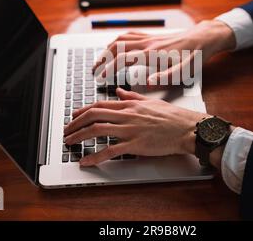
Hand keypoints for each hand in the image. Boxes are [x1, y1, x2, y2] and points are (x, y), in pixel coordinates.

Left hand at [64, 88, 209, 165]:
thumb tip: (120, 92)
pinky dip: (95, 156)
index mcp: (129, 105)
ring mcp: (129, 130)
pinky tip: (86, 161)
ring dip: (79, 136)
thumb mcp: (150, 101)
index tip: (73, 116)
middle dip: (75, 123)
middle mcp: (126, 115)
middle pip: (93, 116)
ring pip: (97, 130)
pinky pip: (110, 151)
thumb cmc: (172, 117)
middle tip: (66, 130)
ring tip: (69, 142)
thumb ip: (132, 96)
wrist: (186, 128)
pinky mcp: (135, 145)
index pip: (99, 105)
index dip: (82, 111)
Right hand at [93, 20, 235, 83]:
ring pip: (120, 39)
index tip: (101, 77)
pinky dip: (118, 41)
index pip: (123, 59)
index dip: (109, 68)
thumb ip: (165, 78)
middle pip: (116, 47)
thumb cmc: (194, 57)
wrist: (203, 39)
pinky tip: (115, 46)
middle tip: (94, 70)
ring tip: (100, 60)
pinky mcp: (151, 36)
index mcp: (152, 54)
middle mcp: (147, 43)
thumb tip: (147, 82)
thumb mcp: (184, 72)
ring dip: (107, 49)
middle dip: (102, 59)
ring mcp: (149, 38)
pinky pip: (129, 35)